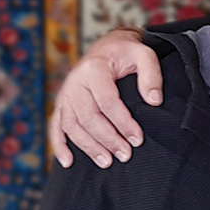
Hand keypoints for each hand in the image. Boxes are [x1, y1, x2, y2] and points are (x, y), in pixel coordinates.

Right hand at [48, 28, 163, 168]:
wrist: (107, 47)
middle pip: (89, 117)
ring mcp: (66, 94)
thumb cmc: (126, 53)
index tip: (138, 139)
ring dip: (88, 146)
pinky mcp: (62, 103)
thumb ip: (151, 76)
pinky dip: (59, 145)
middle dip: (108, 139)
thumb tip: (154, 101)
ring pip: (72, 125)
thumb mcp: (144, 55)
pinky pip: (56, 125)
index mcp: (95, 69)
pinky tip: (68, 162)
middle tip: (125, 155)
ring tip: (107, 162)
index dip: (123, 123)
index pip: (108, 102)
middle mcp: (75, 82)